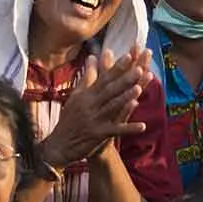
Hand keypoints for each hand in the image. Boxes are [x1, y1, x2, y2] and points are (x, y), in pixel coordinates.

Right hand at [39, 48, 152, 164]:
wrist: (59, 144)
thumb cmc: (69, 118)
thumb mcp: (76, 95)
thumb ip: (87, 77)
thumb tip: (92, 56)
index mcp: (86, 95)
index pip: (103, 78)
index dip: (116, 68)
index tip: (129, 56)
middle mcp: (91, 105)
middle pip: (109, 90)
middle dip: (124, 79)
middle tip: (139, 69)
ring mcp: (95, 120)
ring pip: (112, 107)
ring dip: (126, 98)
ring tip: (139, 89)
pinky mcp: (98, 135)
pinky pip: (116, 130)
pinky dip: (129, 129)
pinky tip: (142, 126)